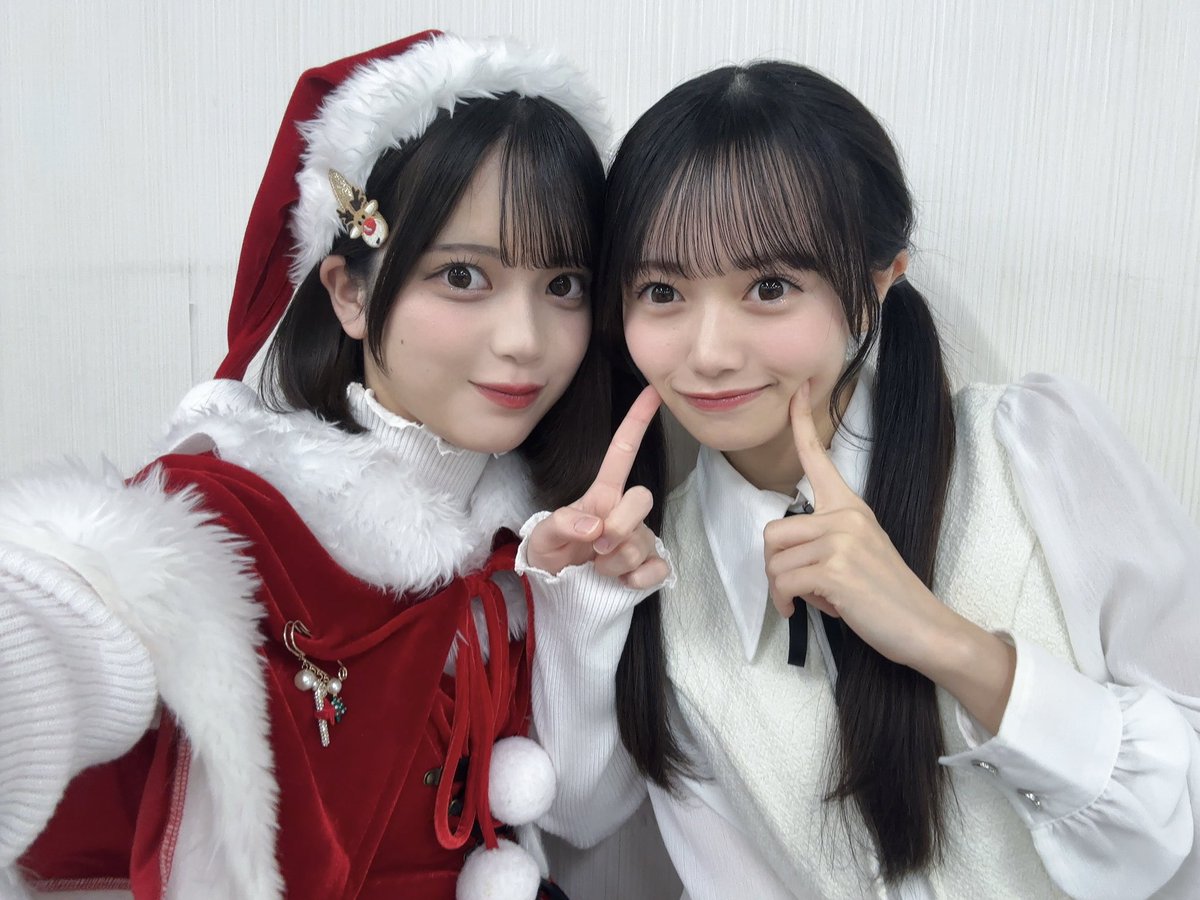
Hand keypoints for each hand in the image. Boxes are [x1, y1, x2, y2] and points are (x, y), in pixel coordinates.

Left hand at [527, 387, 669, 588]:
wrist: (557, 594)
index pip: (622, 453)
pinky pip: (659, 567)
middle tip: (596, 549)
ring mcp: (640, 539)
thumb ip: (559, 525)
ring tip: (596, 568)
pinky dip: (639, 579)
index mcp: (601, 495)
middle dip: (620, 525)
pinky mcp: (649, 566)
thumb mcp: (540, 538)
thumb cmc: (550, 557)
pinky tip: (621, 583)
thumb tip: (593, 525)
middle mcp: (624, 513)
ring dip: (617, 562)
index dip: (636, 422)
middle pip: (643, 498)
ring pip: (644, 541)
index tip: (653, 392)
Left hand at [762, 382, 955, 668]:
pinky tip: (803, 609)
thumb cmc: (885, 595)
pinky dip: (785, 602)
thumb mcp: (858, 553)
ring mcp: (841, 541)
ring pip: (774, 562)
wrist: (923, 627)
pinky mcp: (836, 570)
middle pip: (772, 532)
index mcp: (850, 507)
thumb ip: (825, 539)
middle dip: (775, 568)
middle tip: (801, 588)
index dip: (801, 423)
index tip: (797, 390)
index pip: (819, 457)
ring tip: (814, 598)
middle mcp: (845, 516)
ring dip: (783, 589)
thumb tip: (785, 553)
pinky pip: (784, 582)